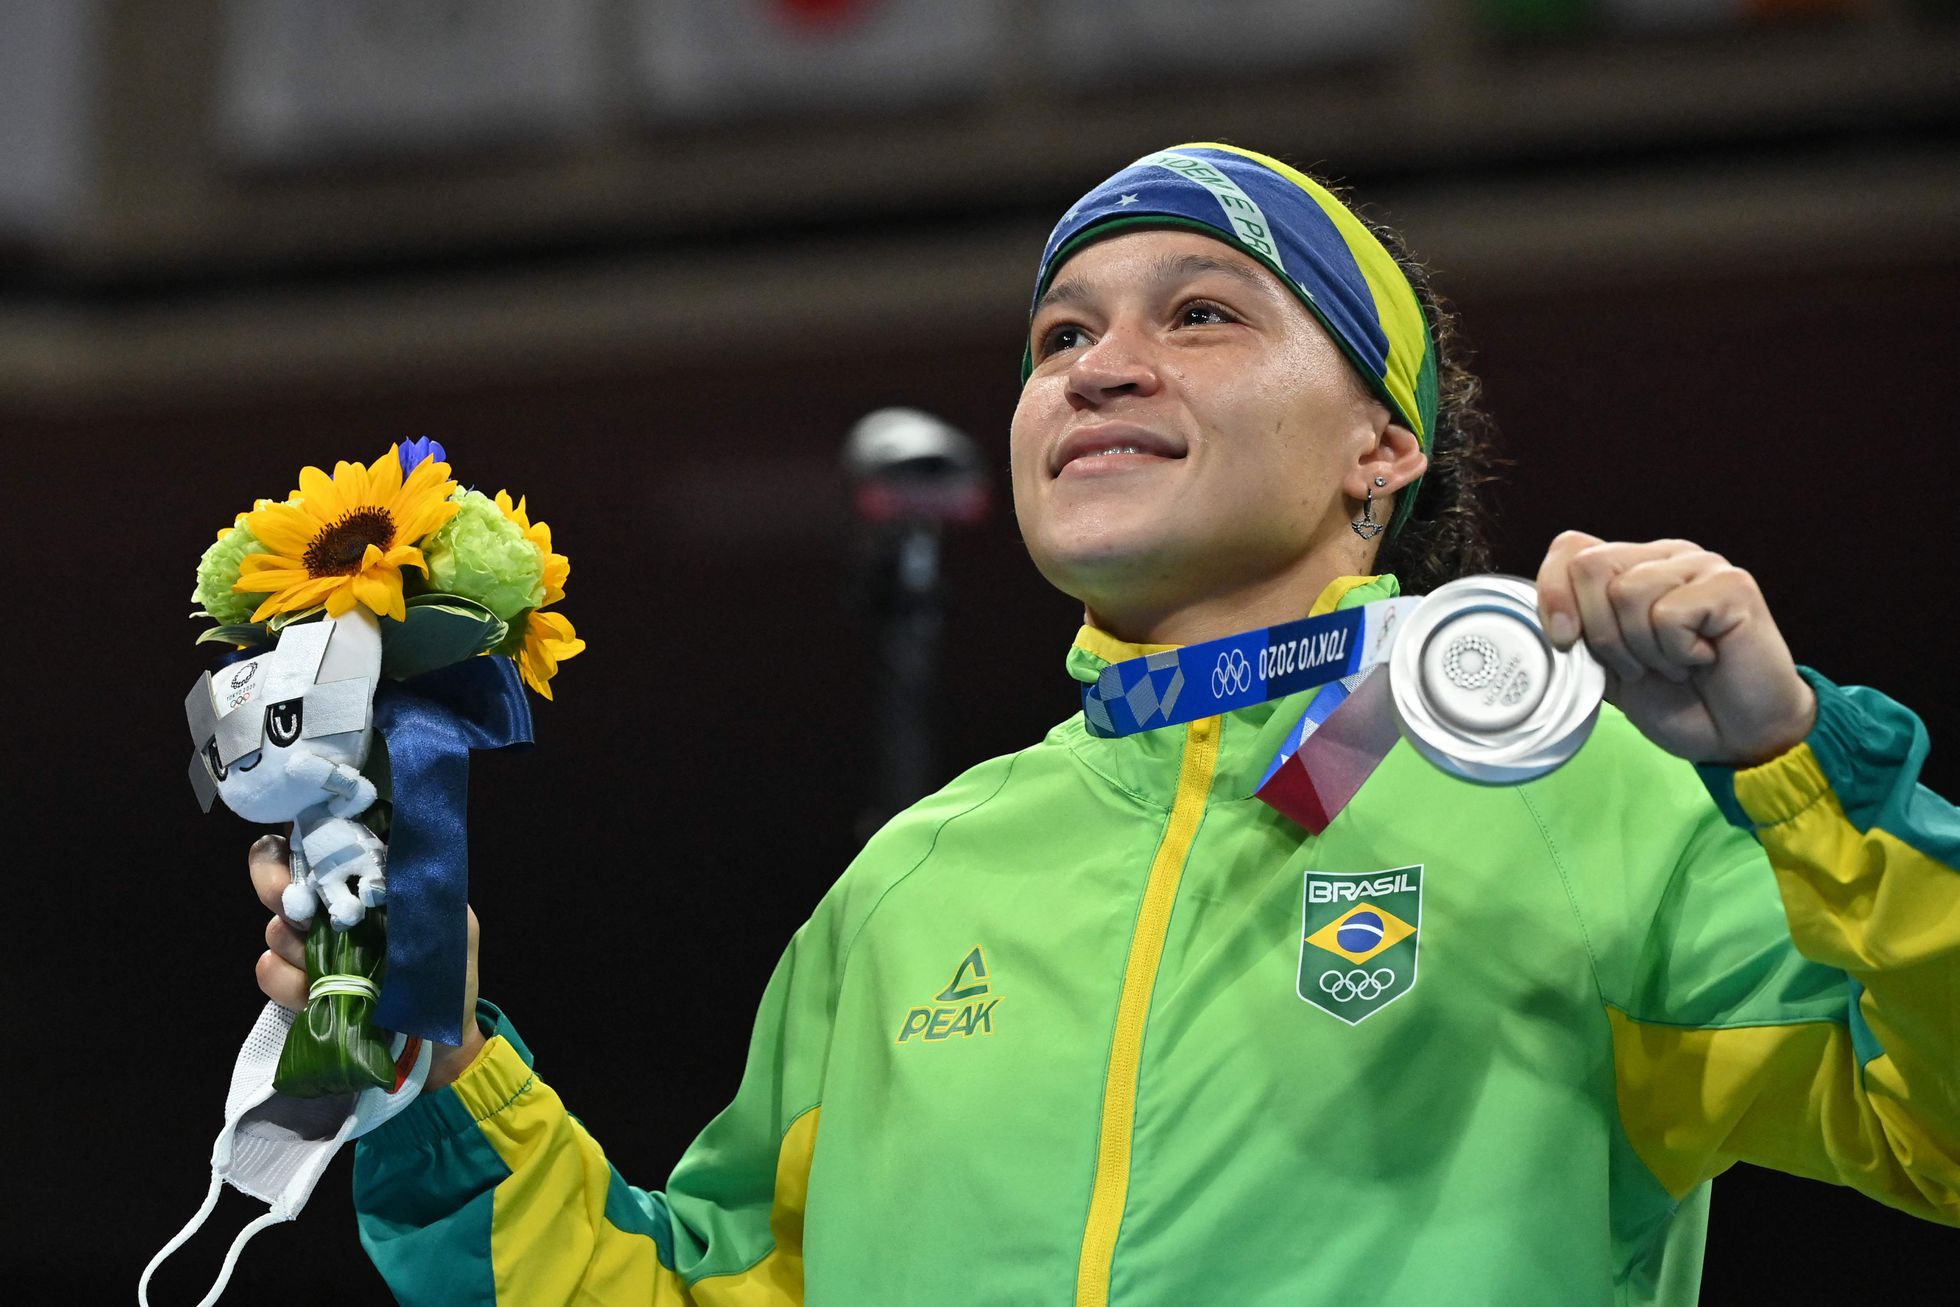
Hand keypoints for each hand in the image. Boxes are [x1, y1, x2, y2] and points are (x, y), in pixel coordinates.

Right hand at [251, 832, 485, 1090]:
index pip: (320, 841)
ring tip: (330, 965)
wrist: (437, 1047)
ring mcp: (310, 947)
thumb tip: (386, 856)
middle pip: (278, 878)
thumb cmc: (450, 978)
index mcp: (368, 883)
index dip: (303, 837)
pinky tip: (314, 992)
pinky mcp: (295, 987)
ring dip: (297, 944)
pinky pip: (269, 970)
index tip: (305, 850)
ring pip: (275, 929)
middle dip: (278, 885)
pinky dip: (287, 980)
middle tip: (297, 906)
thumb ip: (421, 889)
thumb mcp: (452, 926)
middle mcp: (332, 908)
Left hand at [1534, 532, 1816, 765]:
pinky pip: (1669, 614)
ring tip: (1674, 664)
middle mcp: (1664, 557)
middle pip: (1591, 566)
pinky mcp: (1732, 585)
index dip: (1553, 593)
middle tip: (1637, 666)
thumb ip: (1578, 635)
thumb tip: (1550, 618)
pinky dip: (1677, 652)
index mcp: (1631, 569)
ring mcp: (1701, 565)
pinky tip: (1703, 658)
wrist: (1735, 736)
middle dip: (1600, 634)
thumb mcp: (1606, 669)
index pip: (1571, 549)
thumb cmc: (1677, 701)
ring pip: (1628, 592)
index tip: (1564, 641)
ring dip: (1642, 649)